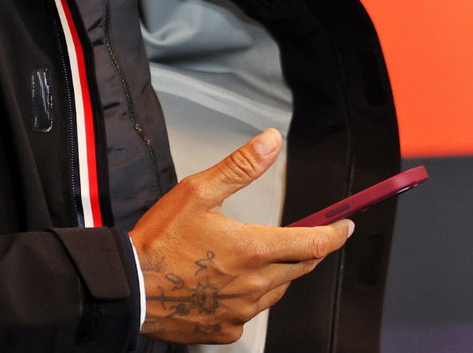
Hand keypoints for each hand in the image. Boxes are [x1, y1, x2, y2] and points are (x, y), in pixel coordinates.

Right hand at [129, 128, 352, 343]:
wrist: (128, 287)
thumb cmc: (160, 239)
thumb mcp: (199, 190)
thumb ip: (241, 167)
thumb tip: (272, 141)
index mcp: (254, 250)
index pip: (313, 244)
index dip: (334, 235)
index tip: (345, 226)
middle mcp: (254, 285)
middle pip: (299, 268)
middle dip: (308, 250)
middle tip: (306, 236)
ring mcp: (241, 312)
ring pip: (276, 291)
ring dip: (277, 273)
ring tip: (257, 257)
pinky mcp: (225, 330)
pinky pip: (249, 313)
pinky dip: (248, 297)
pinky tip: (227, 284)